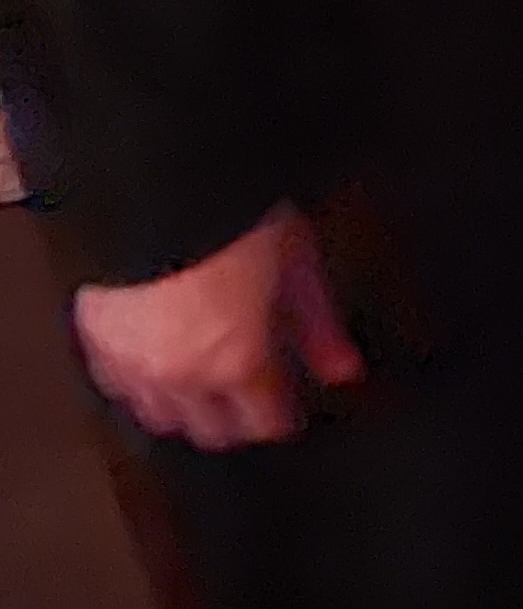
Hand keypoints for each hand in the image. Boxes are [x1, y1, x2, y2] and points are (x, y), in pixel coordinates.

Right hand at [74, 203, 361, 450]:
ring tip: (206, 380)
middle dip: (235, 419)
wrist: (155, 178)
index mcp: (236, 361)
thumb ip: (319, 323)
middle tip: (251, 396)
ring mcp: (130, 363)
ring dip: (185, 407)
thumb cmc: (231, 208)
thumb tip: (344, 369)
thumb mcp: (296, 257)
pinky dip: (140, 383)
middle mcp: (180, 377)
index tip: (289, 408)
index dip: (282, 417)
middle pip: (209, 430)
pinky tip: (157, 359)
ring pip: (158, 417)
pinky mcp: (93, 342)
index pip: (264, 422)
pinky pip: (117, 386)